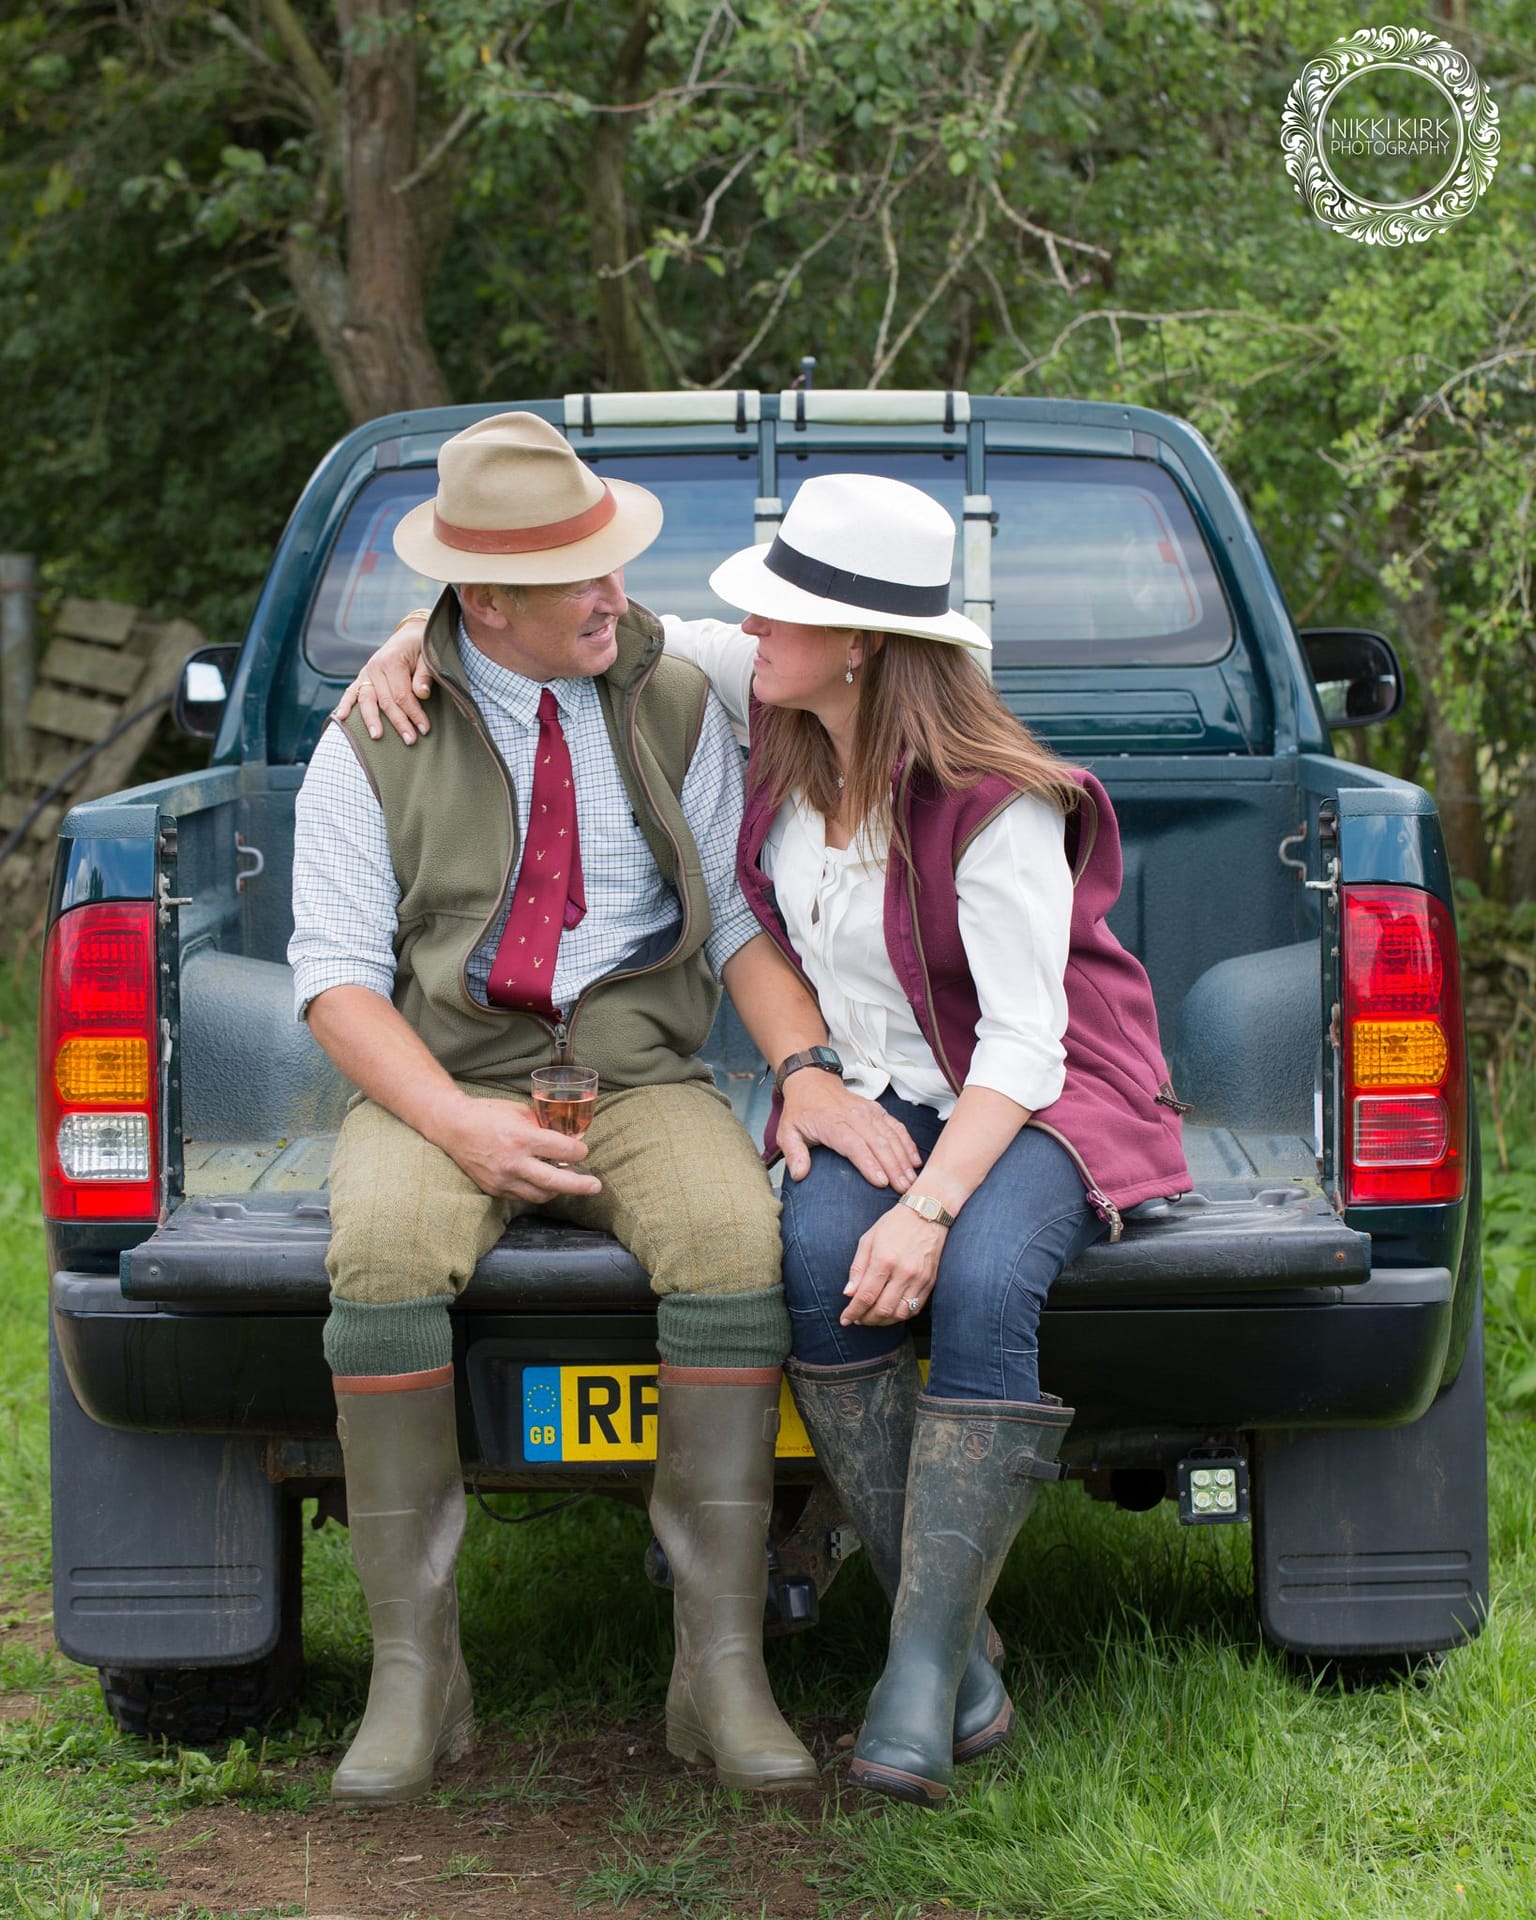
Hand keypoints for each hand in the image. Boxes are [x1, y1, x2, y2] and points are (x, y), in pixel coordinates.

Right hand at [333, 613, 434, 742]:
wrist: (408, 636)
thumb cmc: (420, 649)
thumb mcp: (427, 656)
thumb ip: (424, 675)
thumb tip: (422, 694)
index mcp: (392, 662)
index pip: (402, 694)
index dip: (414, 713)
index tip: (424, 729)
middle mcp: (375, 668)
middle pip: (385, 701)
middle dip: (398, 722)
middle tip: (410, 740)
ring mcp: (366, 673)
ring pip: (367, 700)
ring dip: (371, 720)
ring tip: (376, 737)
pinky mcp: (361, 678)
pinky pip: (351, 692)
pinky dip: (344, 705)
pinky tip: (341, 718)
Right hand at [437, 1094, 601, 1204]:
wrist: (452, 1126)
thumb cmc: (487, 1113)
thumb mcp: (519, 1112)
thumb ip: (542, 1127)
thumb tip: (564, 1137)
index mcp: (521, 1138)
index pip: (562, 1150)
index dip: (578, 1151)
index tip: (582, 1151)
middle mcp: (513, 1162)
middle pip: (555, 1181)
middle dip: (580, 1185)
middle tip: (596, 1186)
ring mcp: (502, 1179)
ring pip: (540, 1195)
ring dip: (558, 1190)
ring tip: (568, 1182)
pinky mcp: (494, 1189)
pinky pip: (522, 1196)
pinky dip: (536, 1190)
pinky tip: (542, 1183)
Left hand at [778, 1074, 921, 1190]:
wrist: (812, 1082)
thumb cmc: (801, 1111)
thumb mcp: (787, 1131)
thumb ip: (793, 1153)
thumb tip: (799, 1174)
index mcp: (832, 1123)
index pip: (854, 1145)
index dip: (869, 1163)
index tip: (881, 1182)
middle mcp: (854, 1116)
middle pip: (878, 1143)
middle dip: (893, 1167)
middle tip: (904, 1189)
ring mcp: (869, 1112)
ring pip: (891, 1136)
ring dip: (903, 1159)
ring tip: (912, 1180)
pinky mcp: (878, 1111)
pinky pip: (897, 1127)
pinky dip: (908, 1143)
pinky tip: (915, 1160)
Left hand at [840, 1202, 946, 1326]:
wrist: (928, 1212)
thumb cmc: (894, 1224)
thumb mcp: (868, 1239)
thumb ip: (857, 1268)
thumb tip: (848, 1293)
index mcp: (884, 1259)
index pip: (865, 1296)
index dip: (853, 1312)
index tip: (844, 1319)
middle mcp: (903, 1272)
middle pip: (882, 1309)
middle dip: (866, 1319)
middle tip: (857, 1319)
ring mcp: (919, 1278)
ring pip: (899, 1314)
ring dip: (883, 1321)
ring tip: (872, 1317)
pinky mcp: (930, 1282)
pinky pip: (915, 1308)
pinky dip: (900, 1315)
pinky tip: (890, 1311)